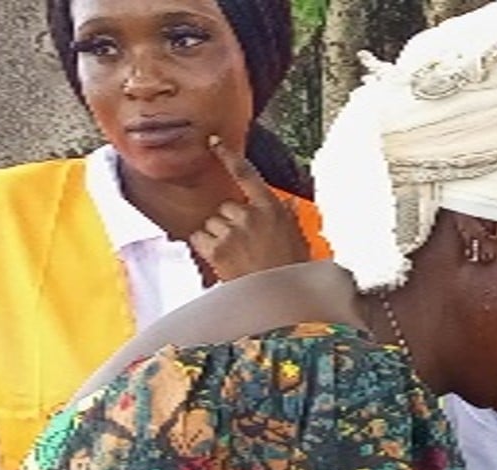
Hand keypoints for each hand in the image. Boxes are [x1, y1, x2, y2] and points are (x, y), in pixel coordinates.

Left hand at [188, 135, 310, 285]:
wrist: (282, 300)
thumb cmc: (292, 273)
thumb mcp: (297, 238)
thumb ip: (287, 216)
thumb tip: (285, 201)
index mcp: (271, 208)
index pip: (246, 174)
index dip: (228, 156)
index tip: (214, 143)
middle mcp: (250, 215)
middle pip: (225, 206)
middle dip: (229, 223)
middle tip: (244, 245)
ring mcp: (232, 232)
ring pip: (211, 223)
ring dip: (218, 237)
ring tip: (236, 256)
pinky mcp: (218, 249)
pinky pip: (199, 238)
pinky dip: (205, 247)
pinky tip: (222, 260)